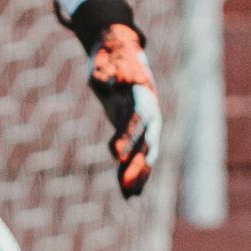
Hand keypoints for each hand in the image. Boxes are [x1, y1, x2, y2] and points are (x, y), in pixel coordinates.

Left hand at [66, 0, 159, 198]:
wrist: (123, 55)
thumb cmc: (110, 58)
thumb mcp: (103, 61)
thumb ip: (102, 72)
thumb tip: (101, 81)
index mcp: (142, 95)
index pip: (137, 119)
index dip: (127, 137)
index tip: (115, 155)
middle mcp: (150, 113)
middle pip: (146, 142)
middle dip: (136, 164)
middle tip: (125, 185)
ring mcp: (146, 125)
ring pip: (145, 155)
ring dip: (138, 176)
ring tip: (129, 196)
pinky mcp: (138, 133)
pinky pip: (138, 157)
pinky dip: (133, 174)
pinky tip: (129, 195)